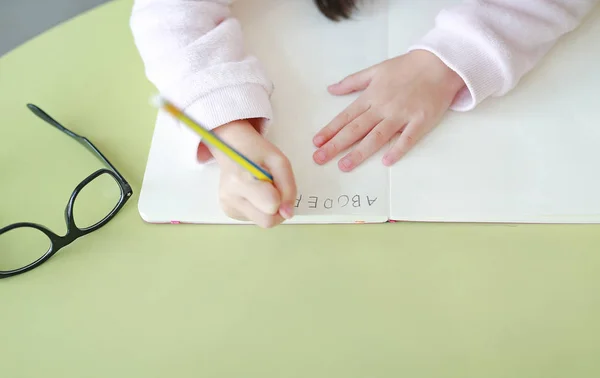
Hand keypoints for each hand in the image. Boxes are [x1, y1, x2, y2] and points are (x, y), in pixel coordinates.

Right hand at [202, 120, 296, 227]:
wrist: (231, 146)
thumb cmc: (256, 151)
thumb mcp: (280, 162)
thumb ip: (288, 188)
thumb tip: (288, 214)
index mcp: (241, 180)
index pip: (272, 206)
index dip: (281, 197)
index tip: (276, 183)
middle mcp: (230, 197)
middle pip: (267, 221)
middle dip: (277, 209)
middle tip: (273, 188)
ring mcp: (227, 206)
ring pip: (262, 222)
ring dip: (268, 208)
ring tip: (261, 188)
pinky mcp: (228, 211)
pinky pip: (254, 218)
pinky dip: (259, 208)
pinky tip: (253, 192)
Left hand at [312, 50, 464, 170]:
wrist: (440, 63)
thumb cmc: (407, 67)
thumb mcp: (376, 70)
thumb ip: (352, 82)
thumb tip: (331, 89)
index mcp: (371, 96)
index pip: (346, 116)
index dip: (330, 130)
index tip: (316, 143)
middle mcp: (383, 107)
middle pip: (356, 129)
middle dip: (336, 145)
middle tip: (319, 158)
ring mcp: (402, 115)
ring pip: (377, 137)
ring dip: (359, 152)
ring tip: (344, 165)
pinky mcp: (421, 121)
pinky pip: (408, 138)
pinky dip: (397, 150)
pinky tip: (386, 161)